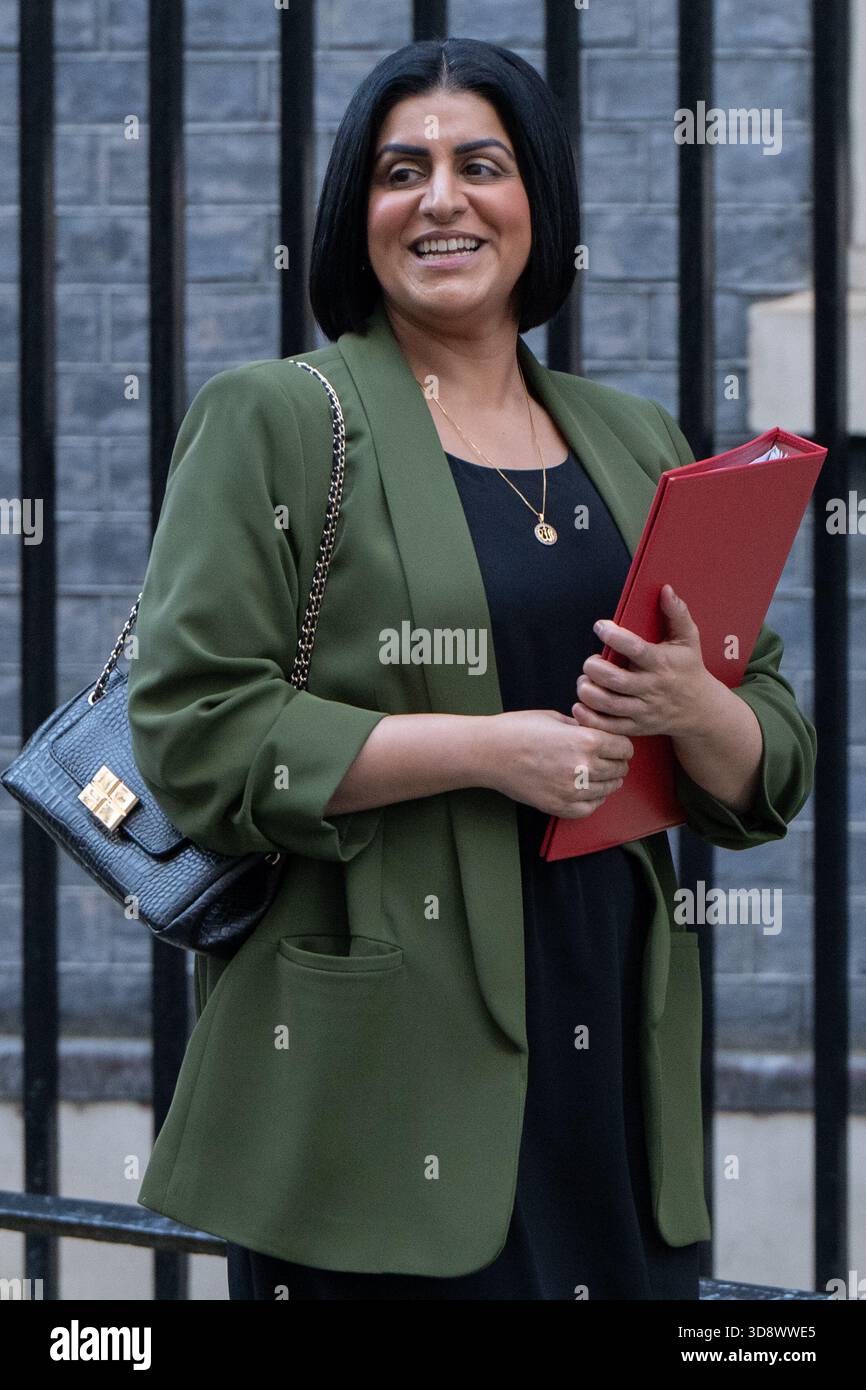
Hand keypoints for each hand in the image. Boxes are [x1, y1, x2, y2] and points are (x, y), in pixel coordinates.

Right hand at [480, 709, 634, 819]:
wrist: (489, 752)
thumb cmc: (517, 730)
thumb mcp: (555, 718)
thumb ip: (582, 727)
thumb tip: (599, 734)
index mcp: (586, 740)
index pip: (625, 748)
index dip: (622, 746)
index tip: (616, 746)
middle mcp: (584, 767)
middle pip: (620, 770)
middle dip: (617, 763)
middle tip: (609, 760)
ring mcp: (572, 790)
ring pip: (608, 790)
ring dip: (607, 782)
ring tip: (598, 775)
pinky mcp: (558, 806)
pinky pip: (589, 808)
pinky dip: (593, 801)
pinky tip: (587, 791)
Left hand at [573, 584, 716, 738]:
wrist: (701, 710)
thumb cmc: (689, 668)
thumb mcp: (689, 638)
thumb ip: (677, 613)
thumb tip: (666, 589)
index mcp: (662, 663)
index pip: (636, 649)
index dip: (614, 636)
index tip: (600, 626)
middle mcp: (651, 687)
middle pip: (615, 680)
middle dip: (594, 668)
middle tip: (590, 661)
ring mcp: (644, 709)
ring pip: (608, 704)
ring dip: (588, 692)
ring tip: (584, 681)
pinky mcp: (636, 727)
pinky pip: (608, 727)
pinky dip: (590, 718)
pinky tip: (581, 705)